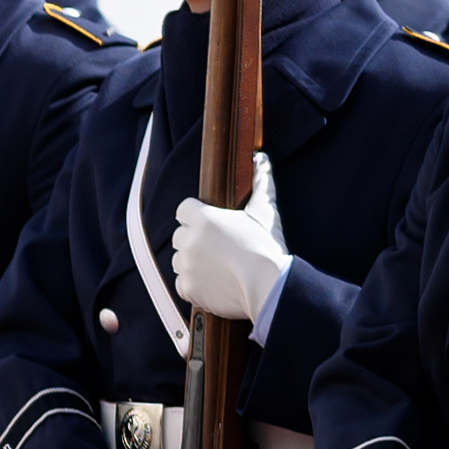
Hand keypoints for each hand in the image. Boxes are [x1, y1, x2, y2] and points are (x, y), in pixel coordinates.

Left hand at [167, 156, 289, 324]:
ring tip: (218, 268)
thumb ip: (260, 185)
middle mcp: (189, 240)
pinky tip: (214, 284)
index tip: (210, 226)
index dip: (195, 217)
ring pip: (179, 260)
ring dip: (192, 263)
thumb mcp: (265, 213)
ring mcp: (186, 265)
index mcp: (204, 218)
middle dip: (193, 241)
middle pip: (179, 236)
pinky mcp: (187, 288)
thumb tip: (261, 159)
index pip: (183, 209)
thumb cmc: (267, 248)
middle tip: (217, 249)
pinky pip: (182, 284)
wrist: (269, 286)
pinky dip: (194, 286)